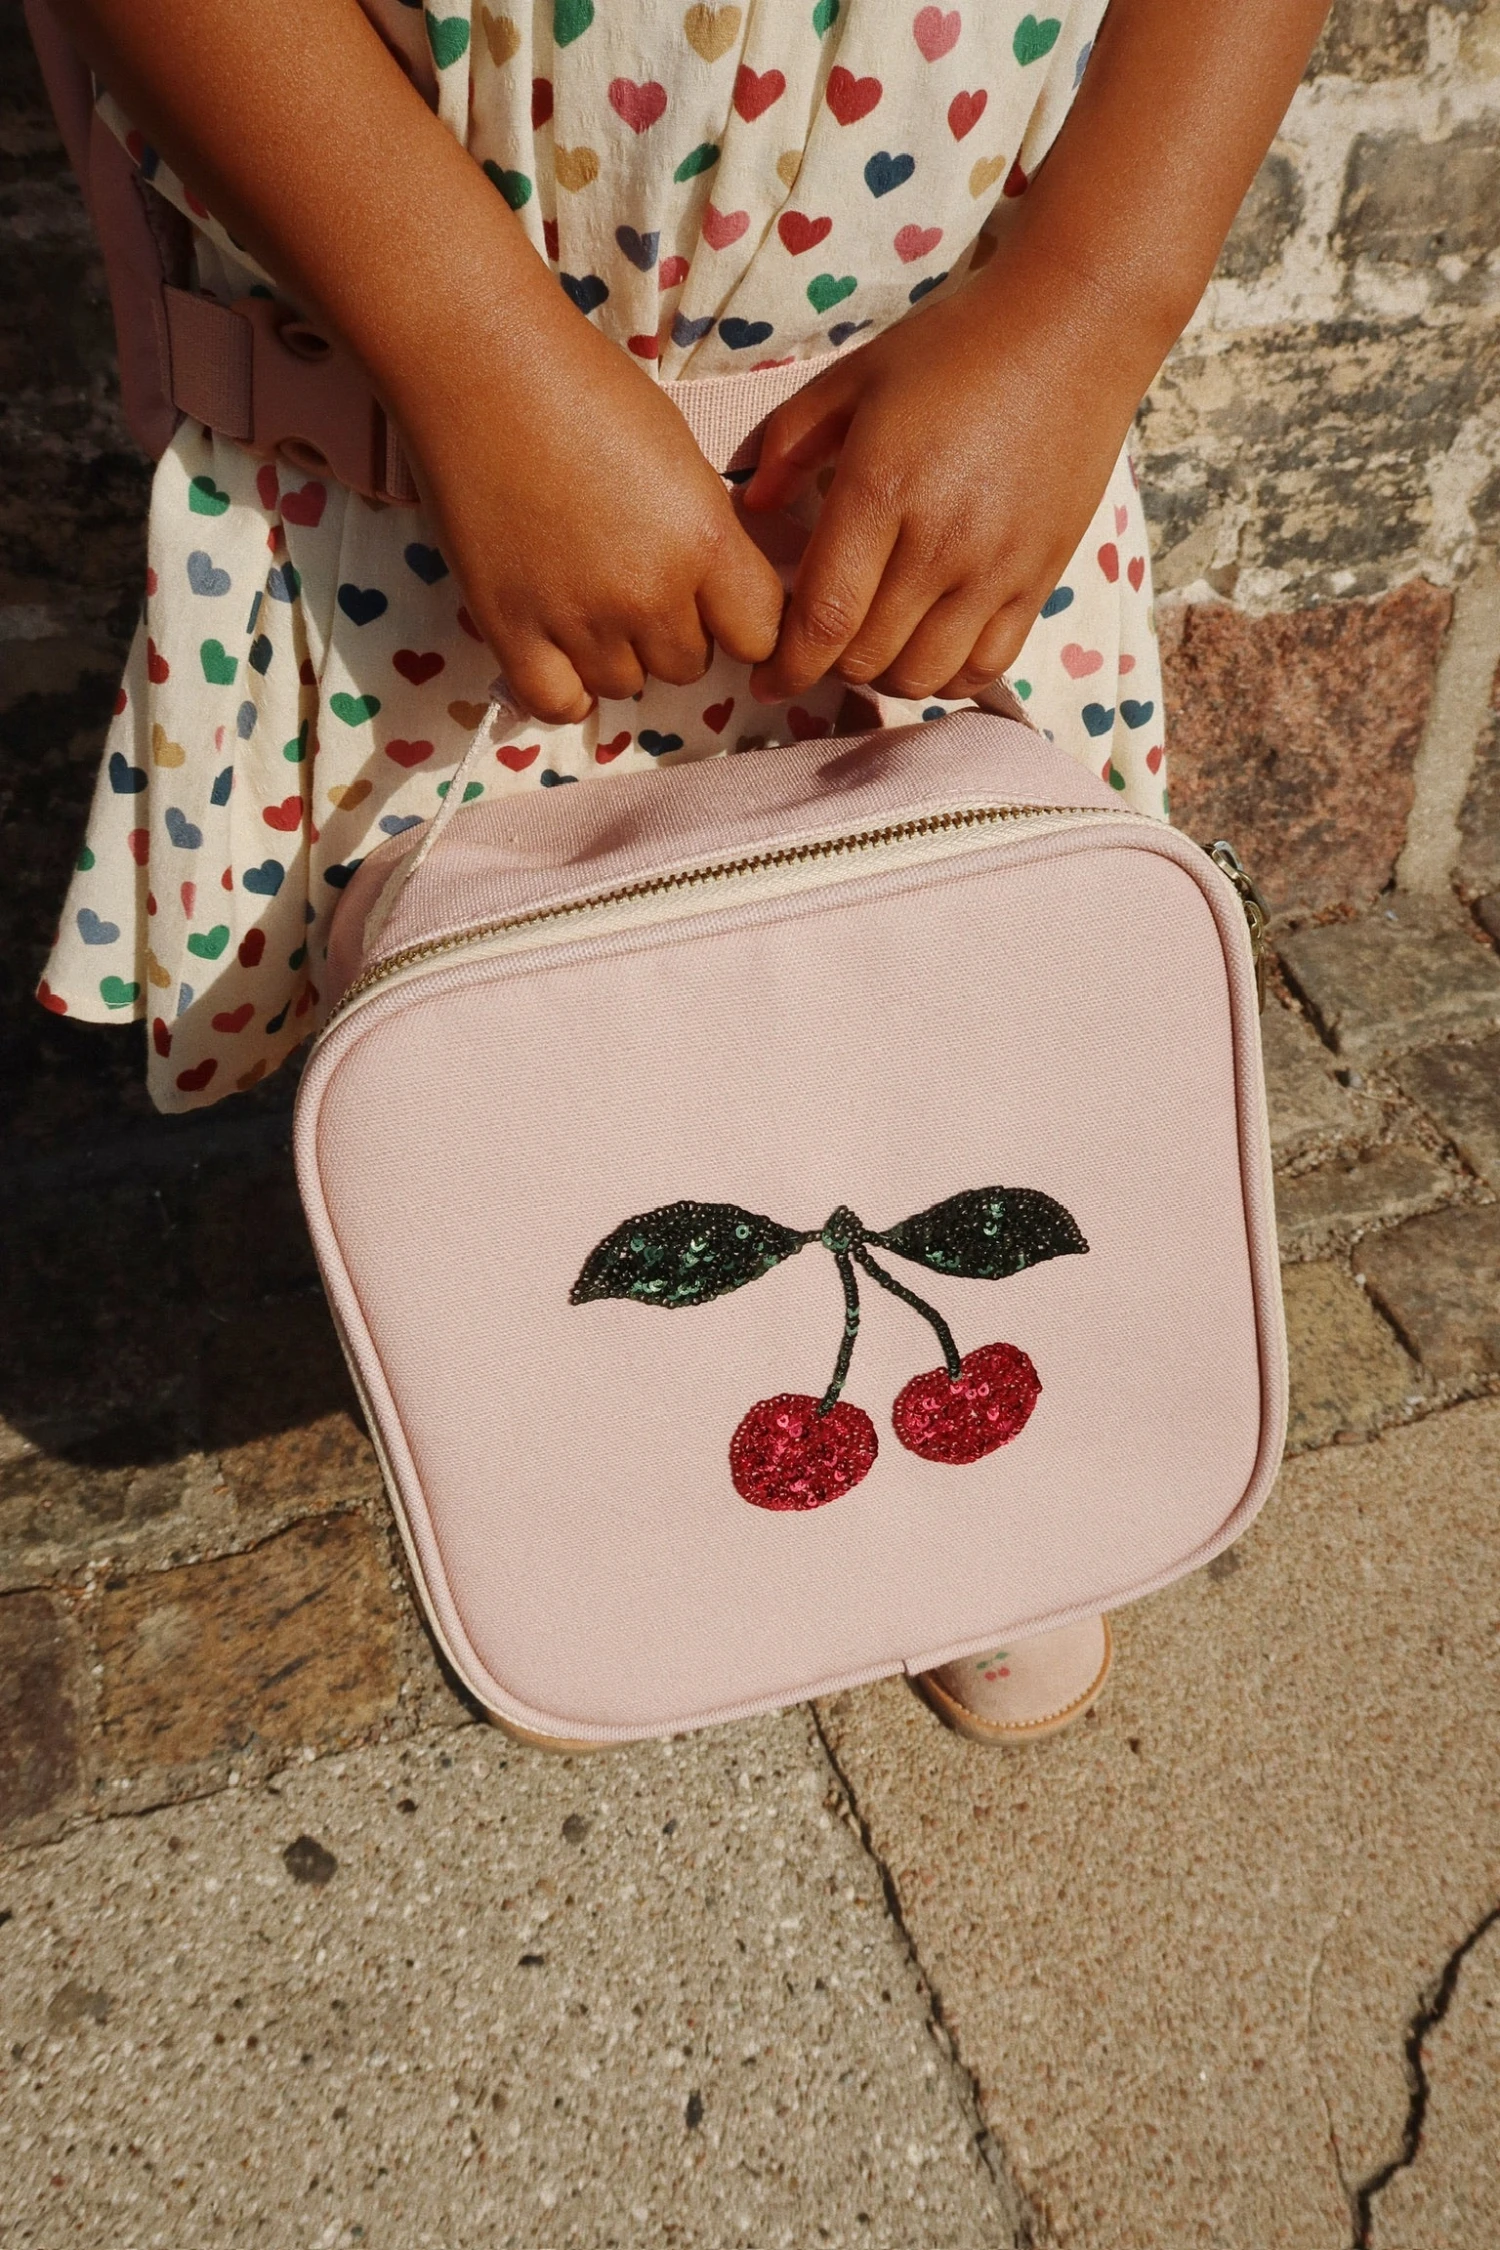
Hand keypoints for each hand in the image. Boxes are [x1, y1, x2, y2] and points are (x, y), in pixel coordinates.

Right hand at [401, 295, 785, 723]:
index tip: (720, 608)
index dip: (742, 625)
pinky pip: (558, 704)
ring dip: (615, 656)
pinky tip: (558, 652)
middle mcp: (650, 593)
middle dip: (672, 634)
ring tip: (586, 598)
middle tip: (634, 582)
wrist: (480, 365)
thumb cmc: (586, 389)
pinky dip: (564, 689)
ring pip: (626, 685)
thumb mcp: (681, 458)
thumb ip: (707, 534)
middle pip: (688, 666)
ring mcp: (579, 619)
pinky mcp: (511, 630)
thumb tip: (718, 593)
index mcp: (704, 539)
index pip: (760, 636)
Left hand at [741, 257, 1152, 706]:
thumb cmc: (955, 348)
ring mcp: (996, 568)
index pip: (824, 618)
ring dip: (885, 677)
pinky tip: (929, 647)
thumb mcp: (855, 378)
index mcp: (881, 491)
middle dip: (828, 667)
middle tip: (819, 646)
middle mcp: (939, 543)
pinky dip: (948, 675)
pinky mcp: (1040, 579)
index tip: (768, 679)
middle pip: (867, 659)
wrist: (1073, 330)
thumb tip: (754, 505)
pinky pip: (986, 666)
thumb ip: (791, 442)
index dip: (789, 666)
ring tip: (873, 648)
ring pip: (924, 676)